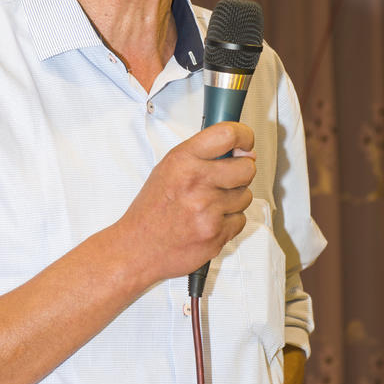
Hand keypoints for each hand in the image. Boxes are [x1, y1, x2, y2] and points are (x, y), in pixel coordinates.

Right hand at [116, 122, 255, 285]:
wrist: (136, 248)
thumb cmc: (152, 210)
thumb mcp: (167, 169)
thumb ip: (201, 156)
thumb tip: (239, 151)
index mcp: (182, 161)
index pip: (227, 135)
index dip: (244, 136)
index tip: (245, 142)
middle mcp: (196, 183)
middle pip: (247, 168)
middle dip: (241, 172)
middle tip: (227, 178)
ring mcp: (208, 210)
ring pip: (246, 196)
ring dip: (233, 199)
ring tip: (209, 204)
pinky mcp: (216, 234)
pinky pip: (240, 220)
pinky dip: (229, 222)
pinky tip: (209, 221)